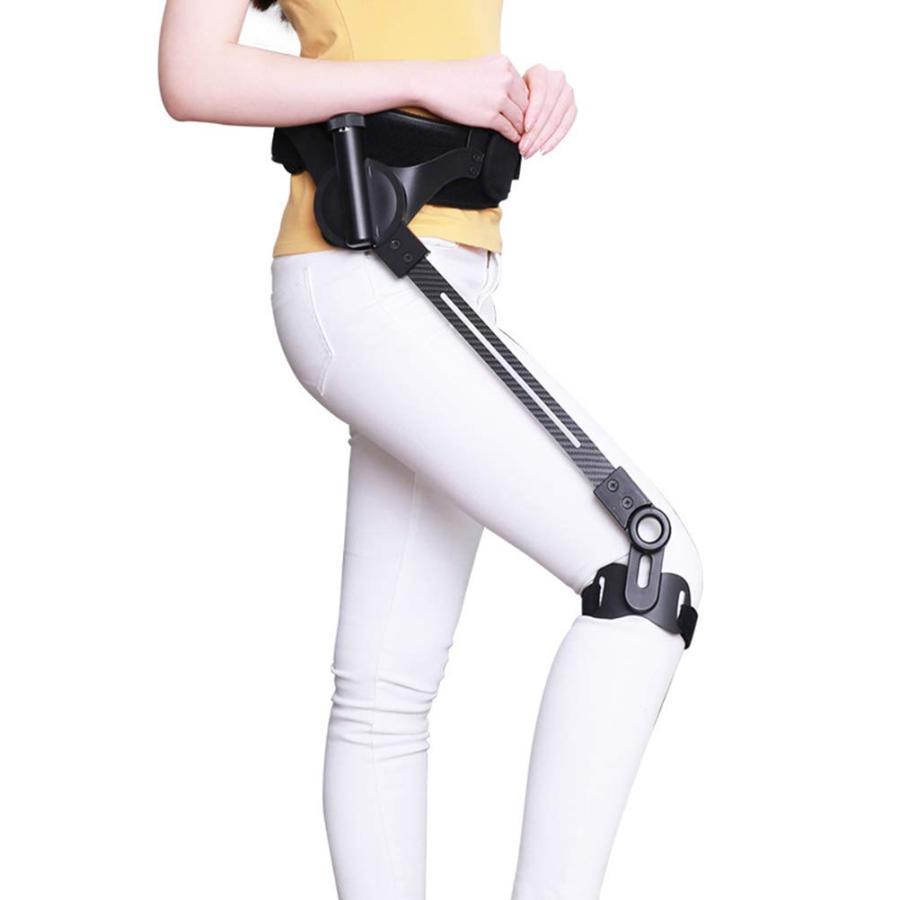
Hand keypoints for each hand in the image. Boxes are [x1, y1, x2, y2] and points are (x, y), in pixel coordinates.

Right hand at [414, 55, 528, 142]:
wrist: (431, 83)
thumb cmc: (452, 77)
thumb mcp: (483, 67)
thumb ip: (501, 78)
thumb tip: (515, 96)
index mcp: (505, 64)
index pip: (525, 88)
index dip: (525, 104)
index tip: (524, 114)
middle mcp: (505, 78)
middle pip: (526, 104)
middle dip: (525, 118)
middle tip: (525, 128)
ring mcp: (498, 97)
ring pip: (520, 119)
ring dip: (520, 129)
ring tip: (520, 136)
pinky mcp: (490, 116)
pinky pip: (509, 129)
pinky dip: (512, 136)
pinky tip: (511, 138)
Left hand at [519, 64, 576, 156]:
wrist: (528, 94)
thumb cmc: (518, 95)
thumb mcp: (513, 96)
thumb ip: (517, 106)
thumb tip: (515, 128)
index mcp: (540, 72)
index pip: (540, 92)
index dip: (533, 112)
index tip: (525, 129)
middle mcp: (557, 79)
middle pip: (548, 109)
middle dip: (535, 132)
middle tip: (524, 147)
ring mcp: (567, 93)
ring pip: (556, 119)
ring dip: (542, 139)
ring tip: (530, 151)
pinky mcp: (572, 107)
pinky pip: (565, 126)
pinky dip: (554, 140)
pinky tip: (544, 149)